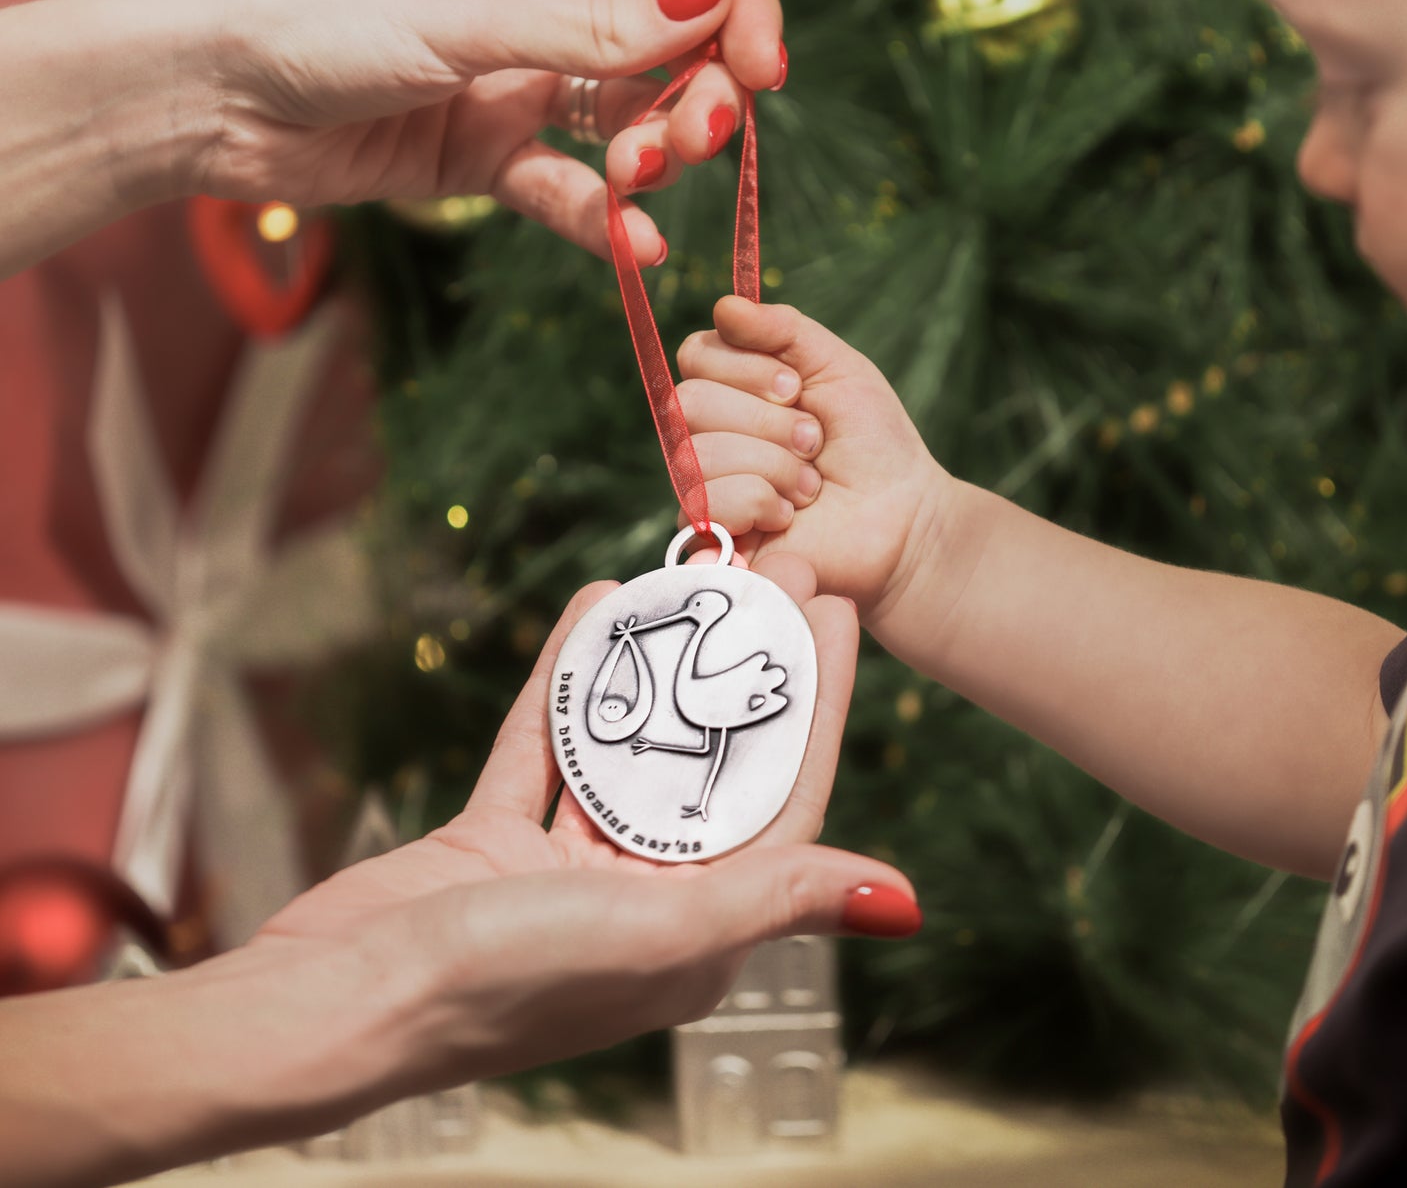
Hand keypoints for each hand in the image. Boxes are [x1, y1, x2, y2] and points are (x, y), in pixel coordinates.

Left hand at [176, 0, 785, 262]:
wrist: (212, 95)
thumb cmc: (319, 14)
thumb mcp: (469, 16)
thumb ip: (596, 30)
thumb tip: (718, 5)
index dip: (739, 6)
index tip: (765, 74)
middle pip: (673, 45)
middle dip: (699, 96)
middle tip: (692, 144)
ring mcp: (520, 80)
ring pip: (630, 120)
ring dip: (653, 157)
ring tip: (635, 185)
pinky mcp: (490, 154)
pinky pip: (571, 187)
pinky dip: (604, 219)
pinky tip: (633, 248)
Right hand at [249, 555, 916, 1091]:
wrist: (333, 1006)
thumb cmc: (506, 982)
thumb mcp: (658, 935)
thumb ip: (776, 902)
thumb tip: (903, 902)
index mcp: (698, 936)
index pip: (784, 802)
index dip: (815, 703)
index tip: (832, 609)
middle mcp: (642, 904)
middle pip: (710, 763)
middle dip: (740, 667)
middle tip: (767, 570)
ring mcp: (562, 872)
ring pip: (628, 746)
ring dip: (655, 665)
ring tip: (688, 576)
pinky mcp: (491, 842)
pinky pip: (545, 743)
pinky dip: (566, 678)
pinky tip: (593, 605)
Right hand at [677, 296, 949, 619]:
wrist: (902, 516)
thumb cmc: (871, 441)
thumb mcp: (836, 366)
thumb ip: (782, 329)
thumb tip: (725, 305)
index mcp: (729, 388)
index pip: (695, 354)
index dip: (746, 368)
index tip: (797, 388)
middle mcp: (706, 434)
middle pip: (689, 403)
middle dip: (767, 420)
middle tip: (813, 441)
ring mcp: (704, 486)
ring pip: (701, 454)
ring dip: (775, 465)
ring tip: (811, 485)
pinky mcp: (711, 536)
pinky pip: (707, 502)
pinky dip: (762, 501)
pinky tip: (789, 514)